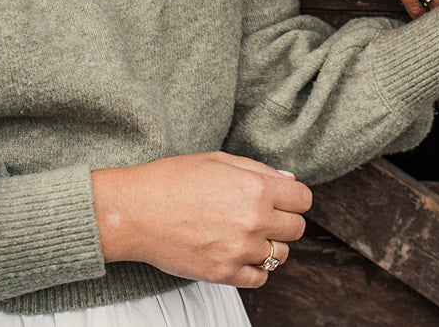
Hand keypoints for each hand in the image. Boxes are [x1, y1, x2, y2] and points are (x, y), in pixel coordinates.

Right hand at [92, 151, 311, 287]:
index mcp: (256, 188)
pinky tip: (239, 253)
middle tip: (263, 215)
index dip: (293, 197)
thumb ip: (259, 170)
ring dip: (270, 244)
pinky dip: (255, 267)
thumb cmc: (173, 179)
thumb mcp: (219, 160)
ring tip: (246, 233)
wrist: (136, 212)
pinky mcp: (224, 274)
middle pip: (297, 228)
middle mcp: (254, 221)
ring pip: (281, 254)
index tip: (282, 198)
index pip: (303, 199)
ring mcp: (240, 250)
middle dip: (284, 220)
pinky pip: (260, 278)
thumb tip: (288, 181)